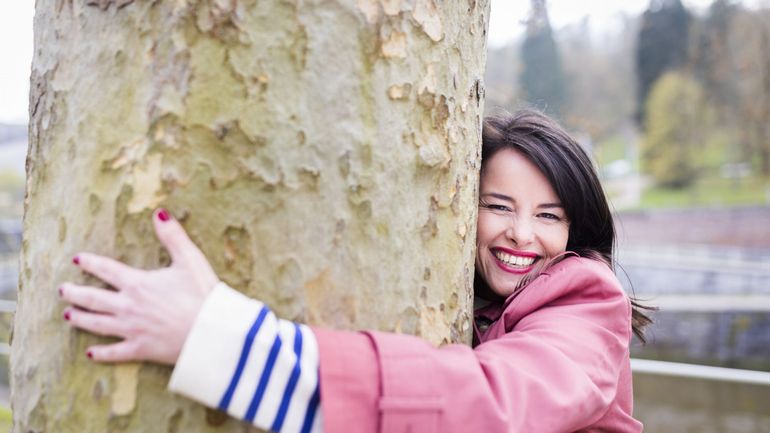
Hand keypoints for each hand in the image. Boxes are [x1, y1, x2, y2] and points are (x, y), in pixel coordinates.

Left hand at [60, 208, 218, 364]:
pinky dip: (101, 353)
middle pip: (93, 299)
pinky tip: (91, 354)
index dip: (90, 263)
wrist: (211, 331)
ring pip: (97, 324)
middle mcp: (128, 306)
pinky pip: (115, 352)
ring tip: (68, 315)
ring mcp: (132, 329)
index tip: (77, 260)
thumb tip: (159, 212)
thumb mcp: (190, 259)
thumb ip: (173, 235)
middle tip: (63, 291)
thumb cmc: (203, 294)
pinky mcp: (141, 349)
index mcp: (138, 283)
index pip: (107, 269)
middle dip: (75, 293)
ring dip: (80, 319)